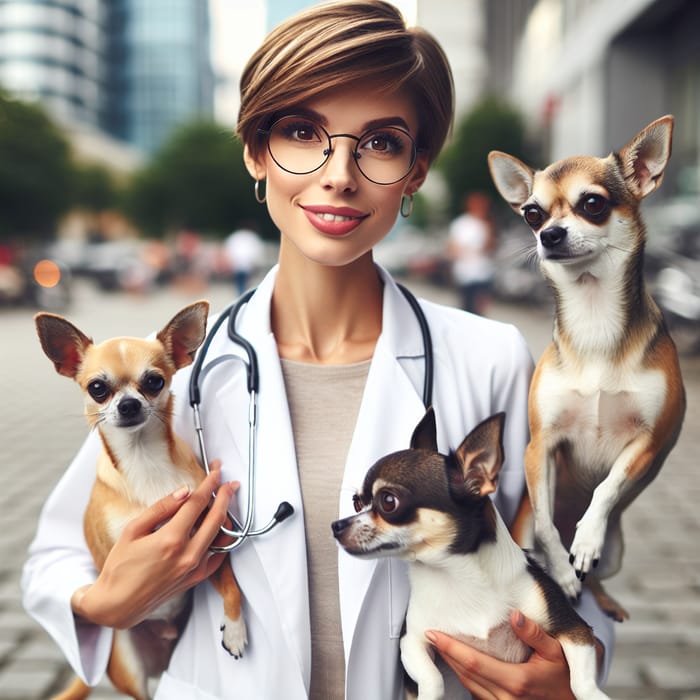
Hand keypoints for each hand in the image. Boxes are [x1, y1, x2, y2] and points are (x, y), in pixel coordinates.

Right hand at [72, 462, 236, 629]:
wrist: (118, 604)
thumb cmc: (120, 567)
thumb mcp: (133, 530)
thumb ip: (161, 508)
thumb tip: (184, 491)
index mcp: (171, 540)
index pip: (198, 503)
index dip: (209, 483)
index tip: (215, 471)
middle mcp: (188, 555)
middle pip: (217, 517)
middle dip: (225, 494)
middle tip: (229, 481)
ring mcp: (195, 568)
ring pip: (222, 535)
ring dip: (227, 514)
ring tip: (226, 500)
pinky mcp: (197, 579)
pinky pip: (219, 554)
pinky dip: (223, 538)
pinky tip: (219, 527)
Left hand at [426, 611, 575, 698]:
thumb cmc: (565, 679)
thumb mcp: (557, 652)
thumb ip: (534, 633)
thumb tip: (515, 614)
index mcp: (516, 681)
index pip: (473, 662)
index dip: (450, 647)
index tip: (432, 634)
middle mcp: (506, 698)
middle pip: (465, 674)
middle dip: (446, 654)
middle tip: (430, 634)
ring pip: (469, 685)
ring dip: (452, 665)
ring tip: (440, 645)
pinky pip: (477, 693)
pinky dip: (465, 676)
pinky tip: (459, 662)